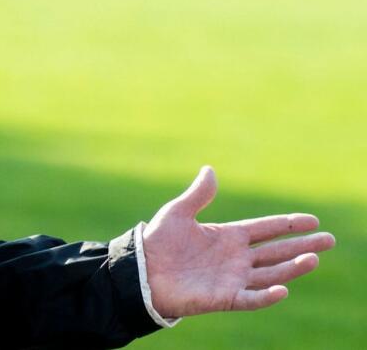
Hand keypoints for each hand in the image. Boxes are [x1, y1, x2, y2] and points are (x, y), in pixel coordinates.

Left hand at [143, 166, 335, 317]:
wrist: (140, 271)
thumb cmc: (158, 242)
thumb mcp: (178, 213)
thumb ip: (198, 195)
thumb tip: (210, 170)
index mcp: (228, 236)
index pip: (266, 229)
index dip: (288, 224)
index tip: (312, 220)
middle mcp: (236, 258)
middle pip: (276, 251)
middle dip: (302, 246)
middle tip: (328, 239)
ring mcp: (232, 279)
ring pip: (270, 274)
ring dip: (292, 268)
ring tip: (313, 258)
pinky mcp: (223, 298)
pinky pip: (251, 298)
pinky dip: (267, 295)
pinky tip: (283, 288)